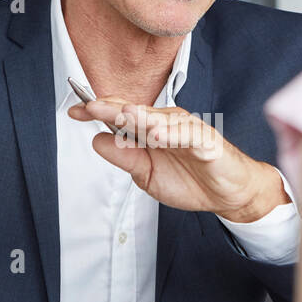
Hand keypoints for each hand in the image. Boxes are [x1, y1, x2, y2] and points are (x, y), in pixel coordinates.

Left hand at [68, 98, 289, 221]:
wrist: (226, 194)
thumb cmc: (190, 180)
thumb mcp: (146, 175)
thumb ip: (124, 157)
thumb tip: (97, 141)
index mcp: (149, 130)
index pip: (120, 115)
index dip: (98, 111)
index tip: (74, 110)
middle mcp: (166, 124)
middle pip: (136, 112)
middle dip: (112, 109)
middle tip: (90, 106)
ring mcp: (187, 130)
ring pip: (160, 120)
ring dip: (141, 116)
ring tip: (122, 114)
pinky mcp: (206, 141)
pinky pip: (188, 136)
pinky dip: (173, 134)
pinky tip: (158, 134)